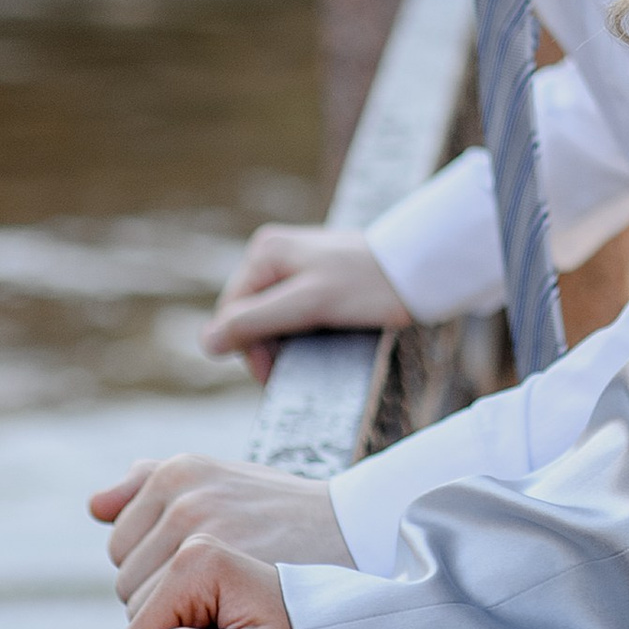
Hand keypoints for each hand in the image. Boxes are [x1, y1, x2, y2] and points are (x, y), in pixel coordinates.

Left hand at [89, 454, 355, 607]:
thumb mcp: (221, 479)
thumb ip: (151, 484)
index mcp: (177, 472)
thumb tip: (94, 506)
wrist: (355, 537)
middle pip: (127, 580)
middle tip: (212, 606)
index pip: (123, 546)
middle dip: (158, 600)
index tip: (196, 583)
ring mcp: (198, 538)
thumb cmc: (285, 517)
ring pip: (140, 610)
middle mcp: (182, 499)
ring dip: (168, 625)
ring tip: (218, 622)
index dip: (153, 573)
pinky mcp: (216, 581)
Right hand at [196, 224, 411, 377]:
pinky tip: (322, 341)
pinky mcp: (318, 277)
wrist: (422, 270)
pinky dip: (302, 332)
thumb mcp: (309, 305)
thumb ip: (256, 321)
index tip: (274, 376)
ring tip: (313, 356)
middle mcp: (274, 253)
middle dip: (267, 347)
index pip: (231, 313)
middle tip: (295, 371)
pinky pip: (294, 311)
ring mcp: (296, 264)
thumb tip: (206, 342)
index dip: (247, 349)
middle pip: (250, 315)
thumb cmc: (370, 285)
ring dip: (286, 343)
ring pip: (272, 316)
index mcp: (264, 252)